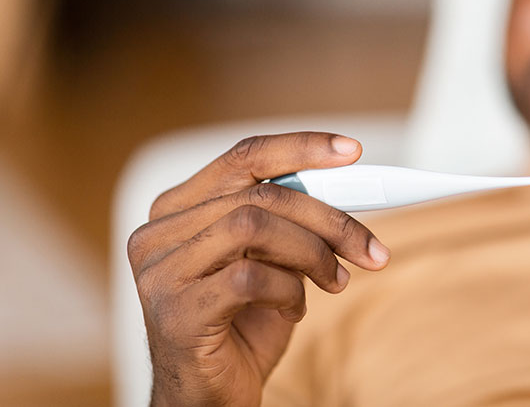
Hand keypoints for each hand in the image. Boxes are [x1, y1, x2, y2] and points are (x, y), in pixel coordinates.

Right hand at [127, 132, 390, 406]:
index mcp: (180, 208)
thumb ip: (291, 222)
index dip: (302, 147)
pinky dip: (288, 290)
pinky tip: (295, 310)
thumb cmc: (242, 325)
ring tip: (335, 281)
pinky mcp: (175, 312)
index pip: (245, 156)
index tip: (352, 151)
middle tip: (369, 248)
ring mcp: (161, 271)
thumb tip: (348, 187)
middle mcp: (160, 232)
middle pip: (261, 194)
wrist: (210, 397)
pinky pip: (249, 278)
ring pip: (255, 226)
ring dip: (313, 252)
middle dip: (329, 218)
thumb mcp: (272, 260)